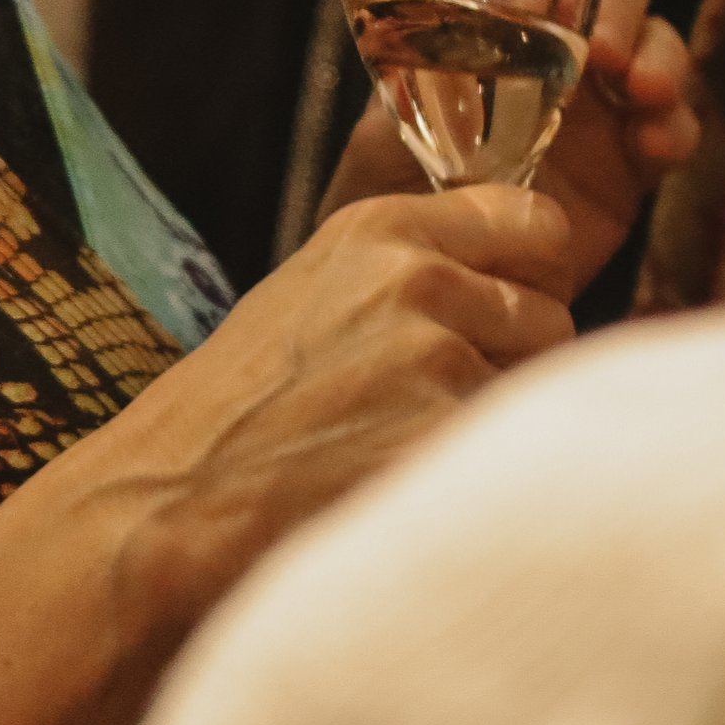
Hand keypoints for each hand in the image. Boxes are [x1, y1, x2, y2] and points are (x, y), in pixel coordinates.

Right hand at [62, 181, 575, 666]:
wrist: (174, 502)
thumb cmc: (238, 413)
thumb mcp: (315, 295)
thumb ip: (412, 273)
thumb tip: (522, 285)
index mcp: (380, 230)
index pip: (537, 222)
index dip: (531, 275)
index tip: (507, 308)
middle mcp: (416, 280)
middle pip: (550, 317)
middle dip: (512, 365)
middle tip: (429, 409)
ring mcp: (434, 360)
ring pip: (538, 396)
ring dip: (495, 427)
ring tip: (404, 451)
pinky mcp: (444, 439)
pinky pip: (514, 457)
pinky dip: (479, 481)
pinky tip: (408, 488)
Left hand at [322, 0, 696, 299]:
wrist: (430, 280)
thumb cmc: (392, 195)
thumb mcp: (387, 127)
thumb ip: (427, 75)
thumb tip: (479, 26)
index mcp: (485, 13)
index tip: (532, 9)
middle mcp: (548, 40)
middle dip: (615, 2)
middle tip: (599, 52)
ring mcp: (599, 95)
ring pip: (655, 37)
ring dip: (658, 53)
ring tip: (642, 92)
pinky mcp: (634, 154)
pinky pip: (677, 120)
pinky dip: (676, 123)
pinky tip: (655, 148)